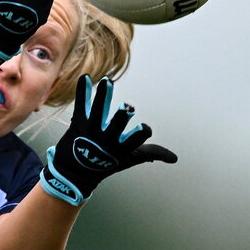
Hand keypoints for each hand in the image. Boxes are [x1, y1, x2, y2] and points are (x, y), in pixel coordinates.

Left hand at [40, 75, 176, 204]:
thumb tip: (175, 158)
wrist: (74, 172)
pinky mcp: (78, 123)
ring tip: (107, 81)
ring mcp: (90, 131)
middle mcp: (106, 140)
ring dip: (103, 95)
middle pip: (116, 125)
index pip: (135, 140)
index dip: (140, 134)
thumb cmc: (107, 164)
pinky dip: (82, 91)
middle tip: (125, 107)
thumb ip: (152, 153)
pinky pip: (81, 105)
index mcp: (121, 149)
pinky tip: (84, 77)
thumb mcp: (130, 159)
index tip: (145, 128)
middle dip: (121, 117)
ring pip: (98, 111)